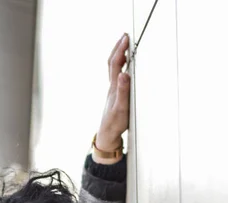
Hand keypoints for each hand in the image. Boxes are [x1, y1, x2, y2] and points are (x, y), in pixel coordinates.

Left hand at [96, 33, 129, 152]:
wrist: (107, 134)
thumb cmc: (115, 123)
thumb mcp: (121, 108)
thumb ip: (123, 91)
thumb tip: (123, 73)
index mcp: (113, 87)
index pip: (115, 63)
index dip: (120, 49)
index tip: (126, 37)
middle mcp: (112, 87)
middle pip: (112, 63)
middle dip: (118, 48)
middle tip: (125, 36)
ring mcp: (112, 91)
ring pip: (113, 69)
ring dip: (119, 56)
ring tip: (125, 47)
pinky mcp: (115, 96)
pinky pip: (117, 76)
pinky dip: (120, 67)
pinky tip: (124, 67)